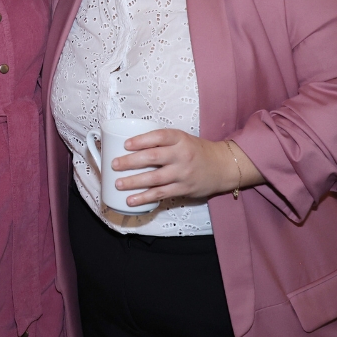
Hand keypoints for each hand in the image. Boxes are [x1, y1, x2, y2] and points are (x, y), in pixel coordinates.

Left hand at [112, 130, 263, 207]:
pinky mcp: (184, 188)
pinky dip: (144, 197)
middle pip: (153, 157)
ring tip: (118, 183)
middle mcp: (181, 155)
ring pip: (155, 178)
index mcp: (180, 138)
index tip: (125, 144)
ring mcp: (183, 173)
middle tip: (114, 164)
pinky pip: (161, 194)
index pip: (159, 136)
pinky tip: (131, 200)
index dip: (141, 140)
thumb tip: (130, 146)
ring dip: (134, 182)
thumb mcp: (182, 139)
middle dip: (130, 161)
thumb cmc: (196, 151)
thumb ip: (161, 142)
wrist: (222, 166)